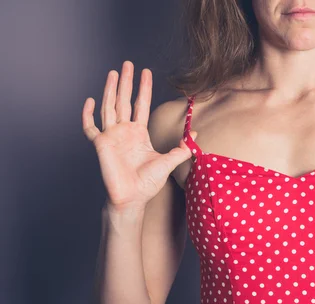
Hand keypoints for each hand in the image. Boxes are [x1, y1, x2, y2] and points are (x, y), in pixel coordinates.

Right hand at [82, 61, 195, 212]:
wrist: (133, 198)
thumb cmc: (148, 184)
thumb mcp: (169, 162)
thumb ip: (182, 149)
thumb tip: (196, 136)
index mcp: (139, 134)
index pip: (141, 105)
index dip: (143, 89)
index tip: (146, 72)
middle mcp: (124, 132)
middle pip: (124, 101)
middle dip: (126, 82)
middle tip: (128, 63)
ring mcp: (111, 137)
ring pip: (109, 107)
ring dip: (110, 89)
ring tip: (113, 72)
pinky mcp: (100, 145)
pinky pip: (90, 127)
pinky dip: (88, 114)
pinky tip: (90, 100)